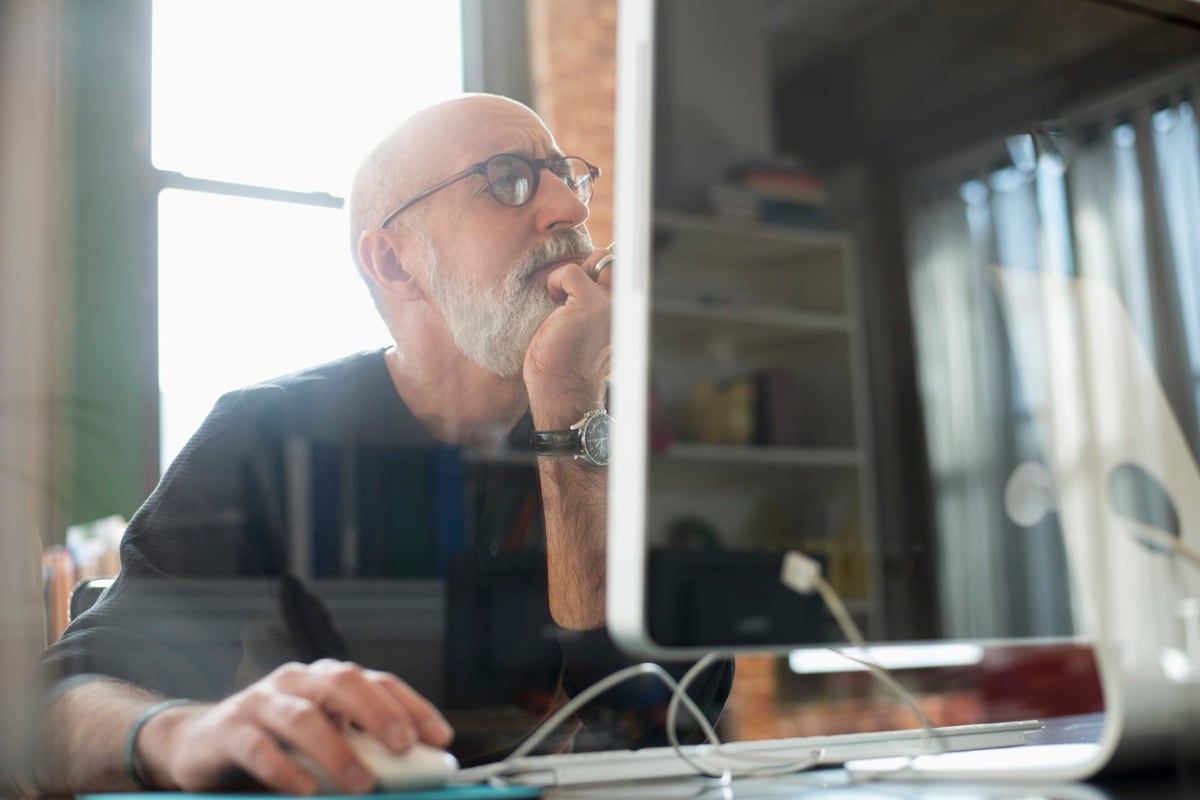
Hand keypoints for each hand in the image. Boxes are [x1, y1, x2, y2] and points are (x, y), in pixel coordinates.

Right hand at [138, 660, 452, 793]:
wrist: (198, 744)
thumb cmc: (275, 744)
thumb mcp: (322, 742)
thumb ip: (359, 749)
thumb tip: (410, 775)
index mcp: (327, 681)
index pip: (377, 681)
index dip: (412, 705)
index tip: (439, 737)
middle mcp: (297, 682)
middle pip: (343, 683)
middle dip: (379, 713)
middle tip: (403, 746)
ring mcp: (261, 701)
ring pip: (304, 717)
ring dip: (336, 751)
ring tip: (361, 784)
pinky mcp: (229, 730)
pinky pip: (260, 748)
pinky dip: (286, 771)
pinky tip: (308, 791)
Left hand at [524, 245, 612, 427]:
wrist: (561, 393)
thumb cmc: (563, 365)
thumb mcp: (580, 328)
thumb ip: (588, 302)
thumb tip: (576, 274)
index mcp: (623, 313)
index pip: (621, 269)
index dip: (599, 265)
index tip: (575, 281)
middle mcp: (623, 306)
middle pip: (614, 258)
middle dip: (588, 263)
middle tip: (566, 289)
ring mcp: (610, 305)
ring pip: (597, 259)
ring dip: (570, 274)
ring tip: (557, 301)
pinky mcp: (590, 305)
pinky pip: (571, 272)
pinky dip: (555, 281)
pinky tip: (551, 304)